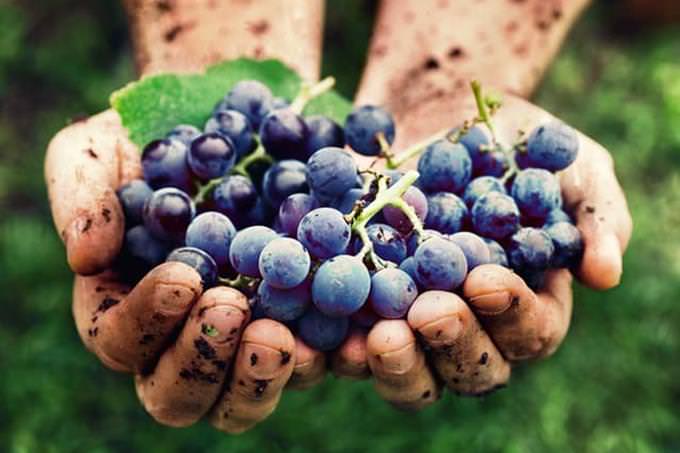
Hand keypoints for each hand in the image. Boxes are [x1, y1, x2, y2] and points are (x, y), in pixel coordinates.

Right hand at [45, 110, 328, 431]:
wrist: (231, 120)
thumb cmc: (154, 139)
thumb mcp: (101, 149)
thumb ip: (81, 196)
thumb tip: (85, 257)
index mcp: (129, 308)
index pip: (122, 341)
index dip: (146, 321)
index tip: (184, 278)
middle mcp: (185, 337)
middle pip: (181, 394)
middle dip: (203, 361)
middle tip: (232, 309)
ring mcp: (246, 337)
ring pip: (245, 398)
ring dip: (261, 377)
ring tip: (282, 335)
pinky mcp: (303, 324)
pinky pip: (316, 362)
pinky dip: (330, 358)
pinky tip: (349, 334)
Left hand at [338, 91, 631, 407]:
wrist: (440, 114)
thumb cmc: (517, 145)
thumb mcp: (571, 167)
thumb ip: (594, 217)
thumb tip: (605, 274)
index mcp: (526, 304)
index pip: (529, 331)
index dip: (511, 314)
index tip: (486, 279)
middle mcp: (470, 325)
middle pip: (467, 367)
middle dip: (450, 344)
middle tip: (429, 314)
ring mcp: (411, 318)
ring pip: (407, 367)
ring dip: (392, 361)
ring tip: (374, 337)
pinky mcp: (360, 300)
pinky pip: (345, 335)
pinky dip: (331, 337)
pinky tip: (316, 322)